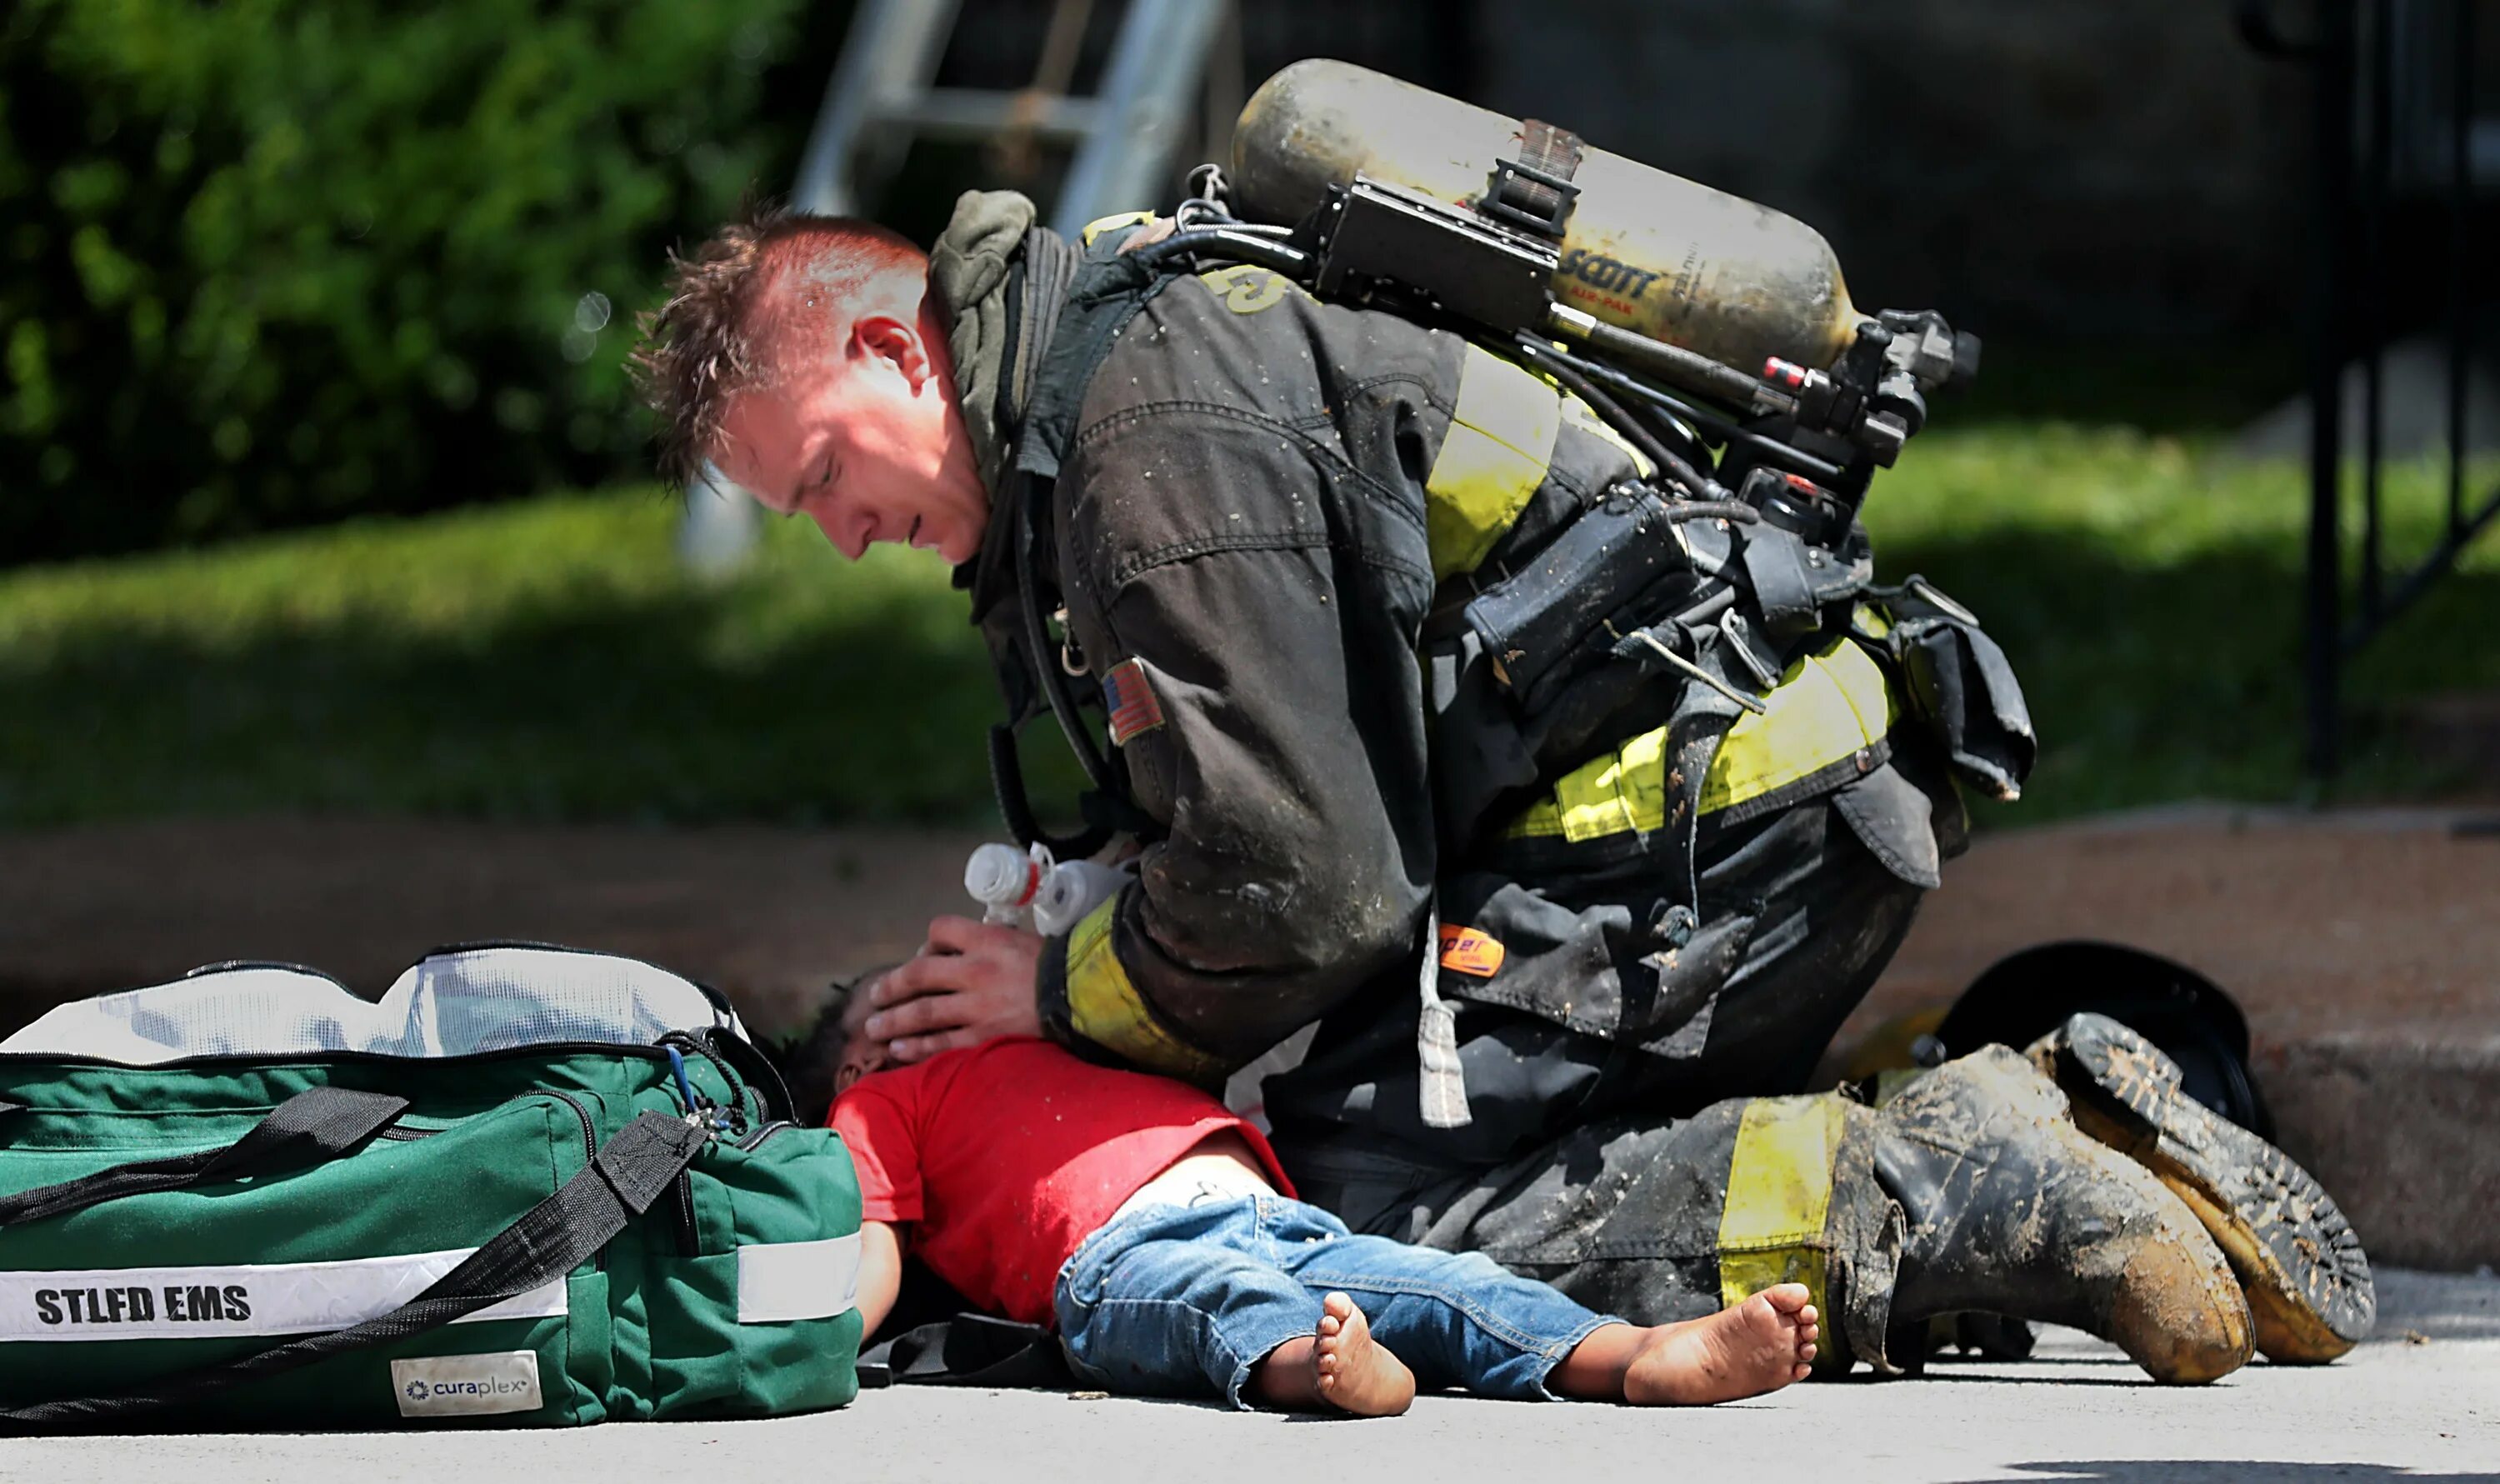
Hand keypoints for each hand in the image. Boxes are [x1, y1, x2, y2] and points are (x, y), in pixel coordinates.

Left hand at [864, 915, 1043, 1061]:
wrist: (1085, 996)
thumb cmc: (1056, 966)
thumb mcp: (1021, 940)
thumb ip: (988, 945)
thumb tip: (954, 957)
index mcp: (987, 939)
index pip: (941, 929)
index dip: (925, 943)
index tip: (921, 956)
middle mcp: (977, 970)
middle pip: (919, 973)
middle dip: (891, 986)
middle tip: (874, 997)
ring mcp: (979, 1006)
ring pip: (924, 1012)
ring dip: (895, 1020)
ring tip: (875, 1028)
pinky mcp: (986, 1036)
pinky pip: (943, 1043)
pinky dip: (917, 1047)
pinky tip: (899, 1050)